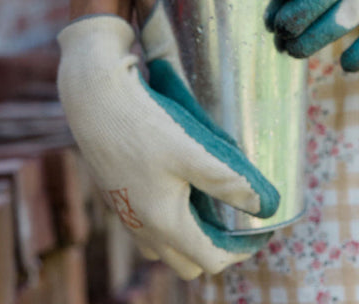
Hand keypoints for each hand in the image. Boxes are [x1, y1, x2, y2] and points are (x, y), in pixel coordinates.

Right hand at [57, 13, 278, 279]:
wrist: (94, 97)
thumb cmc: (143, 123)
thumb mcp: (192, 151)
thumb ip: (229, 181)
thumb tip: (265, 206)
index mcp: (163, 223)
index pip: (211, 260)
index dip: (241, 250)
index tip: (259, 228)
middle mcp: (141, 227)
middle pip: (189, 261)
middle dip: (216, 247)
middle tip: (236, 216)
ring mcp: (126, 213)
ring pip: (165, 245)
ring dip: (191, 233)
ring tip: (210, 200)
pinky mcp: (118, 194)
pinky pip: (148, 223)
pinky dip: (170, 215)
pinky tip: (180, 181)